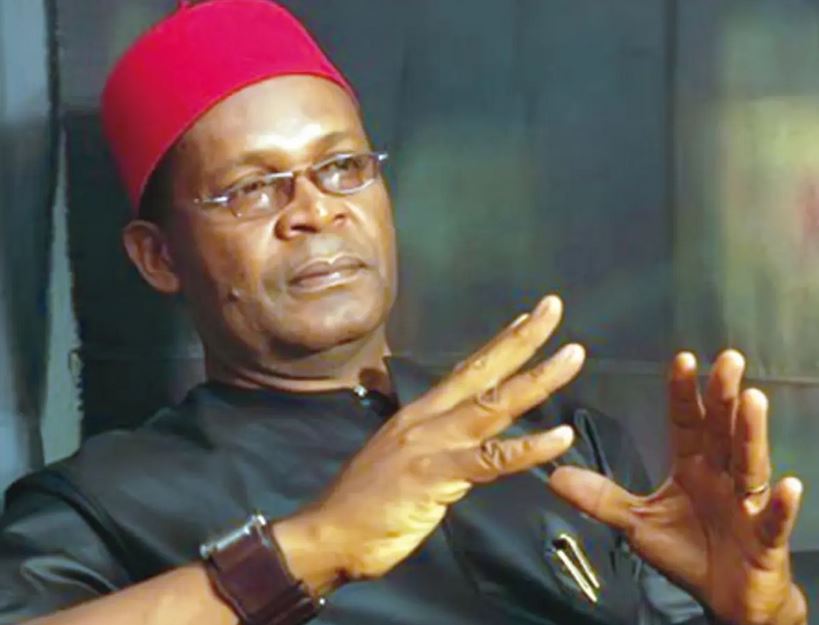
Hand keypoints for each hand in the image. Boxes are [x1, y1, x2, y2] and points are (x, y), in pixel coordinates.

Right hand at [275, 295, 584, 594]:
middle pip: (482, 372)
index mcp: (419, 414)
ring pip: (493, 405)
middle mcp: (427, 419)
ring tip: (573, 356)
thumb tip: (464, 447)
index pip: (466, 370)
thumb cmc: (364, 504)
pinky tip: (560, 437)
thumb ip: (436, 448)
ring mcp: (431, 443)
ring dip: (537, 379)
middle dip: (521, 339)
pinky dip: (528, 448)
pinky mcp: (435, 475)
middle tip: (554, 307)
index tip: (527, 319)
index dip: (499, 344)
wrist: (328, 533)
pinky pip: (491, 459)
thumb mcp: (403, 463)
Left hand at [549, 350, 806, 624]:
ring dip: (751, 432)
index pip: (687, 422)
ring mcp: (746, 504)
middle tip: (728, 359)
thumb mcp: (636, 522)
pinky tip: (788, 485)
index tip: (682, 358)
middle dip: (723, 396)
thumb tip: (555, 476)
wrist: (725, 598)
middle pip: (722, 430)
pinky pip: (773, 519)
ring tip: (753, 400)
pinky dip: (781, 505)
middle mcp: (721, 476)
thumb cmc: (687, 550)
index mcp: (693, 466)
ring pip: (749, 463)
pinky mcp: (765, 538)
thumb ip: (600, 497)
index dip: (684, 392)